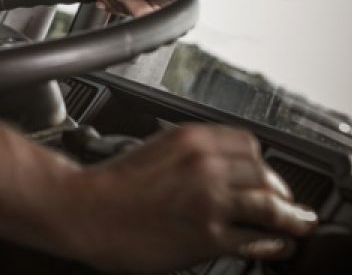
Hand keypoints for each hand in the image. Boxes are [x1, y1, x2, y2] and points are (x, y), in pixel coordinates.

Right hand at [62, 125, 316, 271]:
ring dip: (289, 217)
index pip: (249, 144)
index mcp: (190, 138)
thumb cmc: (110, 183)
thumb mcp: (153, 148)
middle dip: (279, 191)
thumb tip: (219, 169)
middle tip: (285, 202)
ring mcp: (209, 200)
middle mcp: (205, 164)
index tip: (264, 174)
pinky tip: (276, 244)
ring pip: (270, 206)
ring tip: (296, 223)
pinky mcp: (208, 234)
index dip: (262, 162)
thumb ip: (190, 154)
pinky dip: (274, 243)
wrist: (86, 210)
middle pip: (265, 174)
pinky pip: (256, 239)